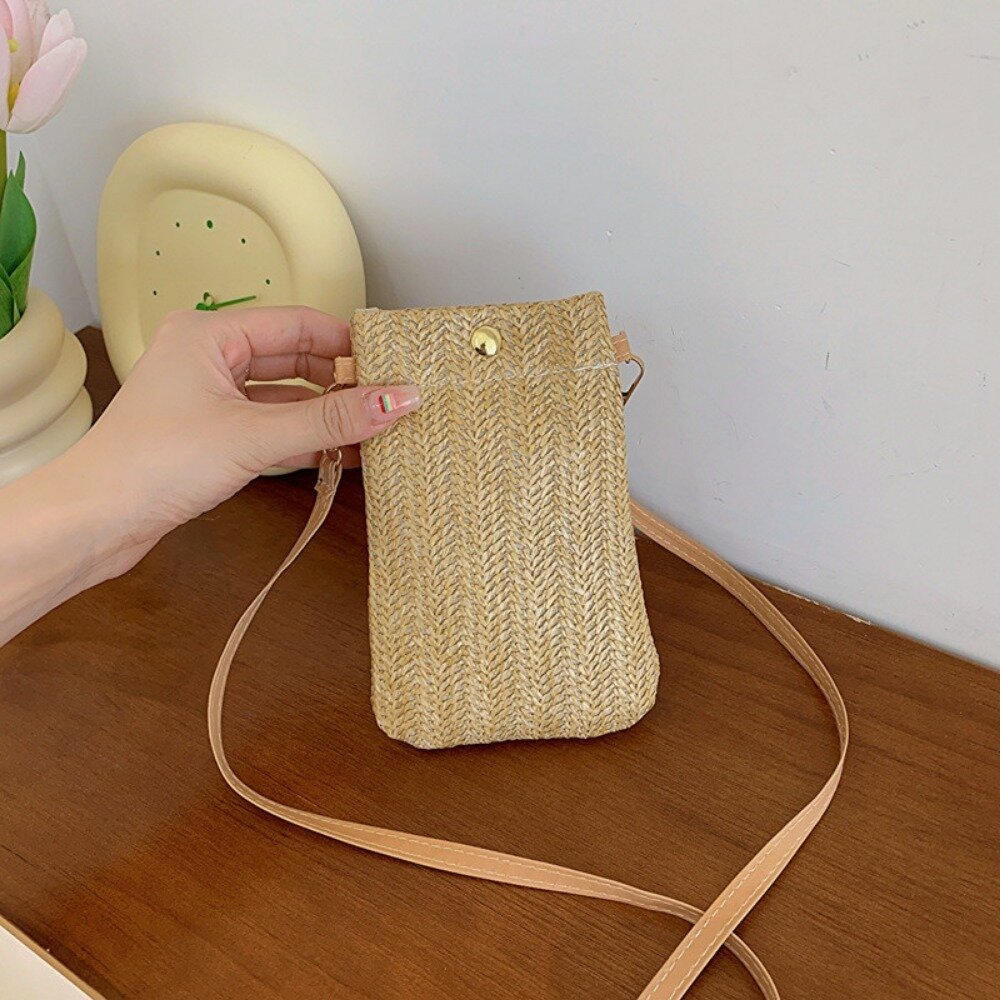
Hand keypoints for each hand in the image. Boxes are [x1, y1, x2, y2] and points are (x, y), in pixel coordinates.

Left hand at [74, 305, 419, 569]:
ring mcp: (208, 398)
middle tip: (388, 400)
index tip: (389, 365)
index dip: (347, 343)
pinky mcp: (210, 435)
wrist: (95, 521)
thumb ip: (331, 419)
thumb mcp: (254, 436)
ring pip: (284, 397)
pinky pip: (270, 426)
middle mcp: (207, 358)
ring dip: (326, 415)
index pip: (297, 324)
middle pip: (294, 359)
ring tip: (374, 430)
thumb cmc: (150, 464)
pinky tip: (340, 454)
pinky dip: (304, 439)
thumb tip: (394, 400)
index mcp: (208, 334)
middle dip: (341, 381)